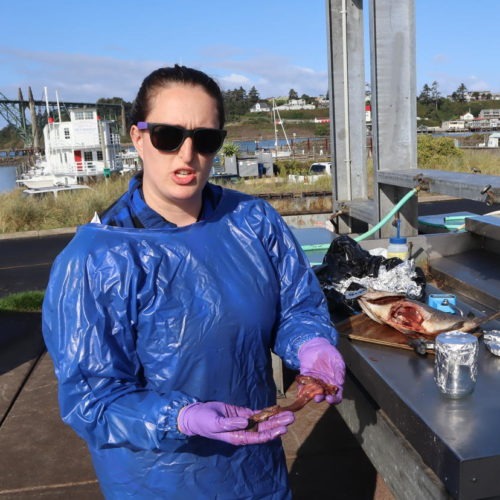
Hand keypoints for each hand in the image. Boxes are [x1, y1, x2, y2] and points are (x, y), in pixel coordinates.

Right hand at [178, 401, 293, 444]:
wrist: (196, 415)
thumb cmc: (204, 421)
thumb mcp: (216, 423)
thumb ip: (230, 424)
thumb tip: (246, 422)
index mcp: (238, 437)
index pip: (258, 437)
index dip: (271, 434)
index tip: (283, 429)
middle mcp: (244, 431)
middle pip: (265, 429)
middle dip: (278, 424)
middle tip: (292, 418)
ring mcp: (244, 423)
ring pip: (263, 422)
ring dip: (276, 418)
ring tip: (289, 414)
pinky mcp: (242, 414)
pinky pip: (257, 414)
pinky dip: (267, 412)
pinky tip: (277, 409)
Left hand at [298, 337, 344, 404]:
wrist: (317, 346)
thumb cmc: (330, 354)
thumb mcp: (337, 360)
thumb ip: (339, 371)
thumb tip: (341, 382)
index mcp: (334, 384)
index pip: (336, 396)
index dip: (334, 400)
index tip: (330, 399)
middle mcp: (324, 386)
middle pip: (323, 396)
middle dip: (320, 398)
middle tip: (318, 398)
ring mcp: (314, 383)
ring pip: (312, 392)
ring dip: (311, 395)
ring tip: (310, 394)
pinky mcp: (305, 378)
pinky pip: (302, 385)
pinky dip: (301, 388)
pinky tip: (300, 389)